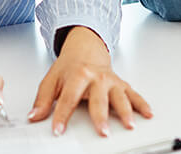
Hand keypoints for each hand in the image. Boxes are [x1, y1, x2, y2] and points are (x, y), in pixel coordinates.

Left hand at [28, 26, 151, 136]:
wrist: (86, 50)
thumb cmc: (70, 67)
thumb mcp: (51, 80)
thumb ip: (42, 100)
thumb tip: (34, 116)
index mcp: (77, 75)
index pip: (68, 98)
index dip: (62, 115)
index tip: (58, 129)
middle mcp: (96, 78)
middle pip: (98, 99)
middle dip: (101, 116)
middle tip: (102, 130)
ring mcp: (111, 81)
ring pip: (120, 97)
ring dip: (126, 111)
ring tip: (129, 125)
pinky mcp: (121, 84)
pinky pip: (134, 94)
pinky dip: (142, 104)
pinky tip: (146, 114)